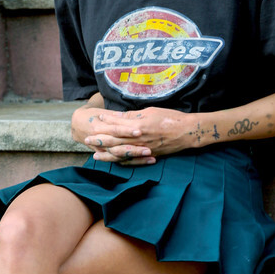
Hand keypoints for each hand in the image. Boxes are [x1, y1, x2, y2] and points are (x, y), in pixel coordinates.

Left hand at [84, 106, 198, 162]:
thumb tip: (118, 117)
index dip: (105, 123)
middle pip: (115, 141)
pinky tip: (114, 162)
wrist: (187, 132)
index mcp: (138, 126)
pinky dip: (121, 162)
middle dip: (100, 141)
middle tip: (87, 140)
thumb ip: (133, 116)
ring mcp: (143, 149)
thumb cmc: (170, 118)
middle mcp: (138, 139)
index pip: (117, 125)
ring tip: (95, 155)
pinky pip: (132, 161)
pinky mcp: (149, 156)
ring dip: (107, 155)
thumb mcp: (150, 111)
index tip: (95, 120)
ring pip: (121, 154)